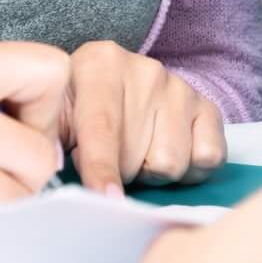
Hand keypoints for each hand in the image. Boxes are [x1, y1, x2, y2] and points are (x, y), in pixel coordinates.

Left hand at [62, 42, 225, 194]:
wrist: (113, 87)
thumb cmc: (76, 109)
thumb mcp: (53, 119)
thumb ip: (55, 146)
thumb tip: (78, 190)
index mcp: (100, 64)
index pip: (102, 128)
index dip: (101, 169)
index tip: (106, 198)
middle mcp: (145, 70)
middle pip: (135, 157)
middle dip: (120, 173)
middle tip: (109, 160)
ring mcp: (180, 87)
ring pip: (170, 164)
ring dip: (151, 172)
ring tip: (136, 153)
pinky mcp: (207, 107)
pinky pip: (208, 158)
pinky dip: (189, 168)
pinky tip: (165, 151)